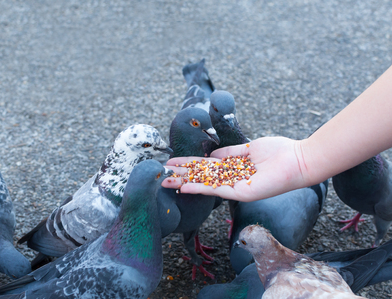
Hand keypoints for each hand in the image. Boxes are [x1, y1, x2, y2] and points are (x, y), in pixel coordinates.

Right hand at [162, 137, 306, 201]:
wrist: (298, 160)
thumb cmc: (278, 152)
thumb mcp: (249, 149)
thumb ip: (230, 153)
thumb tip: (211, 155)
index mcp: (233, 167)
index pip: (206, 167)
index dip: (188, 165)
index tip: (172, 163)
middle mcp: (232, 178)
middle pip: (201, 177)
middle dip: (181, 176)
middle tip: (162, 175)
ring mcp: (235, 186)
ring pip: (205, 185)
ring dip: (185, 184)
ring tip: (166, 182)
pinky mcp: (241, 192)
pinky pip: (217, 190)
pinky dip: (200, 189)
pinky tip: (185, 187)